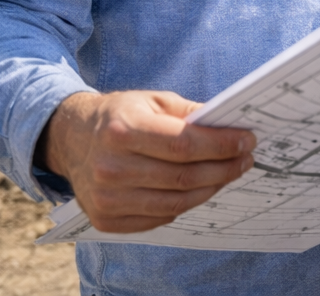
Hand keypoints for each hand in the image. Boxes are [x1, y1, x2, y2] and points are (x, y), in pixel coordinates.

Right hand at [39, 90, 255, 232]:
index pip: (184, 144)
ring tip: (228, 173)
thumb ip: (189, 113)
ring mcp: (106, 198)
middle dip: (224, 168)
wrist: (71, 139)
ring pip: (175, 203)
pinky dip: (185, 204)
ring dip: (210, 188)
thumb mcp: (152, 100)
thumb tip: (230, 126)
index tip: (248, 140)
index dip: (221, 145)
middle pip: (183, 177)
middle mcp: (111, 167)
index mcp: (122, 130)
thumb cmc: (120, 116)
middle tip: (246, 158)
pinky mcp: (105, 220)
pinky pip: (159, 218)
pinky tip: (199, 188)